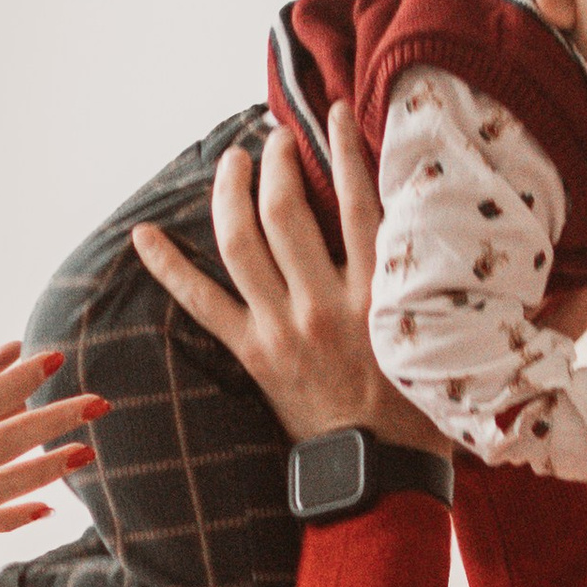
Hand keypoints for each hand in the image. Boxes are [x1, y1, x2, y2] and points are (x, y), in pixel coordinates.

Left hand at [129, 109, 444, 452]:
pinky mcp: (252, 354)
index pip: (357, 201)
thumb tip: (432, 220)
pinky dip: (169, 268)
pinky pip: (200, 303)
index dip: (345, 147)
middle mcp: (324, 305)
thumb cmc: (420, 406)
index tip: (335, 111)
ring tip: (233, 162)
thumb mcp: (443, 333)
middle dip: (277, 161)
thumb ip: (428, 277)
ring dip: (229, 192)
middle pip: (286, 211)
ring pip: (240, 242)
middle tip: (277, 137)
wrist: (380, 475)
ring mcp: (281, 329)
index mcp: (378, 295)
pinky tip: (143, 235)